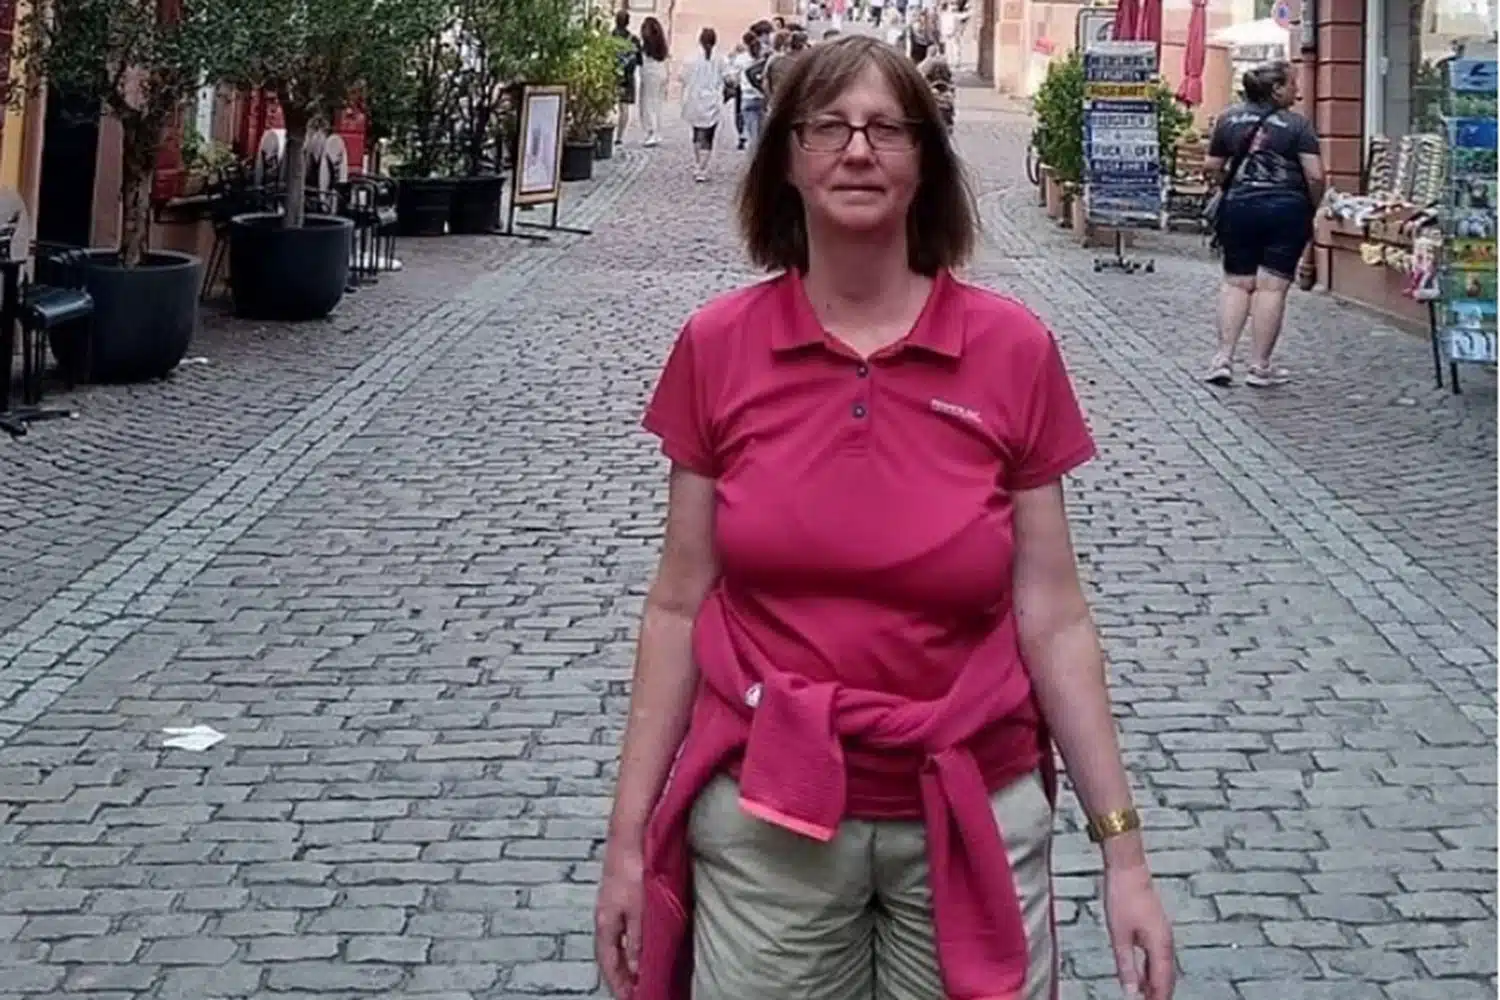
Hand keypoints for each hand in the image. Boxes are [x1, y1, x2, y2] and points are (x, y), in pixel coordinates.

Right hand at [595, 838, 645, 999]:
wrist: (630, 834)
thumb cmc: (632, 869)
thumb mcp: (638, 911)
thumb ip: (637, 941)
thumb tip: (636, 969)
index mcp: (605, 924)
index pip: (609, 963)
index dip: (618, 983)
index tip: (630, 998)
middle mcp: (605, 915)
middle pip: (611, 953)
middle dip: (622, 973)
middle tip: (637, 989)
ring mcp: (612, 903)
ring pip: (618, 938)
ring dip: (628, 957)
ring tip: (642, 970)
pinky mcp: (623, 891)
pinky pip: (625, 924)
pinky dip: (632, 938)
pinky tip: (643, 938)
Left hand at [1103, 861, 1174, 999]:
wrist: (1128, 869)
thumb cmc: (1122, 897)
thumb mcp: (1119, 935)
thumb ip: (1126, 965)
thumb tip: (1131, 991)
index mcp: (1160, 946)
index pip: (1163, 983)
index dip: (1157, 999)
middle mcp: (1167, 942)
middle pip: (1167, 978)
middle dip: (1159, 995)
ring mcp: (1163, 934)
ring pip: (1163, 968)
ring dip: (1156, 984)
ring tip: (1145, 998)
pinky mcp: (1157, 928)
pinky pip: (1159, 957)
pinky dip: (1153, 970)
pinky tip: (1143, 976)